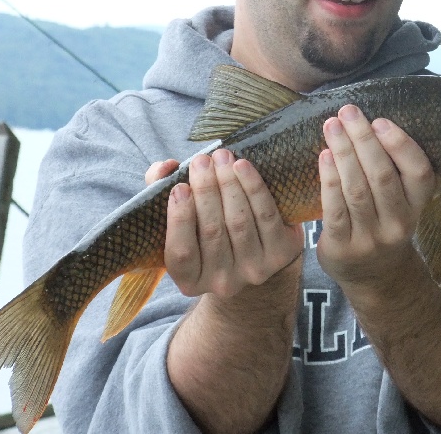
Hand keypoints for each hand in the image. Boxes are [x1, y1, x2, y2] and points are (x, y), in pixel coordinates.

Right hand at [145, 150, 303, 298]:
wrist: (257, 249)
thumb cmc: (207, 227)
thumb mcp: (179, 214)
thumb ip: (160, 190)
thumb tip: (164, 167)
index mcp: (190, 281)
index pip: (181, 253)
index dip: (180, 219)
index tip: (180, 187)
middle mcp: (222, 283)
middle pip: (213, 232)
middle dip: (206, 190)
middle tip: (201, 161)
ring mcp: (254, 271)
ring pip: (239, 222)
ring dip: (229, 184)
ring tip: (221, 157)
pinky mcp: (281, 254)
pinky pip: (266, 216)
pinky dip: (254, 187)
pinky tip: (242, 166)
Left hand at [316, 104, 434, 286]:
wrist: (374, 277)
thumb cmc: (384, 224)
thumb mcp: (401, 203)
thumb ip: (392, 170)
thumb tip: (367, 122)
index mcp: (418, 207)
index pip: (419, 173)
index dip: (401, 145)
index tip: (380, 121)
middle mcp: (398, 224)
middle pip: (382, 176)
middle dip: (363, 140)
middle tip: (347, 112)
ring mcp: (370, 238)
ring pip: (356, 190)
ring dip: (343, 153)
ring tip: (331, 126)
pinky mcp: (343, 247)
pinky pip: (334, 209)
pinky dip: (329, 180)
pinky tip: (324, 156)